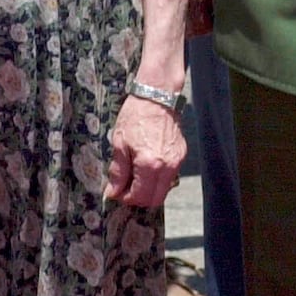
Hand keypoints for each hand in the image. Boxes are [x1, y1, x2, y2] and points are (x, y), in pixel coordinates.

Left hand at [105, 93, 186, 207]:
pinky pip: (170, 176)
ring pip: (164, 189)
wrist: (157, 95)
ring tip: (135, 176)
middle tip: (125, 189)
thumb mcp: (119, 143)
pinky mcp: (181, 154)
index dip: (125, 198)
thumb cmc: (136, 115)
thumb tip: (113, 191)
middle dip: (139, 198)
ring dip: (149, 189)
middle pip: (155, 199)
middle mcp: (167, 166)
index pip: (139, 197)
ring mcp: (177, 161)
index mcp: (150, 164)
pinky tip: (146, 166)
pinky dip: (157, 178)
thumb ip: (118, 172)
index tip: (116, 192)